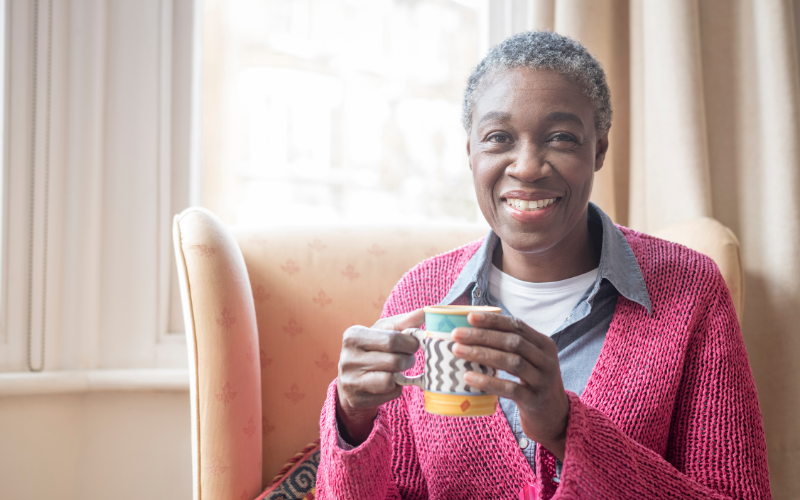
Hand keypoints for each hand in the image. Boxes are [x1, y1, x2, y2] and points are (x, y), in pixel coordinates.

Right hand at [336, 309, 424, 444]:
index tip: (413, 344)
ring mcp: (350, 380)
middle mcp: (347, 358)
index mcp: (353, 335)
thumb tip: (428, 311)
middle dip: (408, 360)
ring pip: (390, 380)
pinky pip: (388, 394)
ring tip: (398, 370)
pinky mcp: (356, 398)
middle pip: (394, 361)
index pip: (392, 340)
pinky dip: (396, 388)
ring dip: (401, 375)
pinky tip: (389, 383)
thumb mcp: (384, 332)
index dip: (410, 343)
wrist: (352, 379)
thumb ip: (405, 321)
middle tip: (408, 358)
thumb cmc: (373, 349)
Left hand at [452, 312, 569, 459]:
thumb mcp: (529, 359)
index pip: (517, 325)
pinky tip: (468, 377)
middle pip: (513, 342)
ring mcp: (542, 380)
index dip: (493, 321)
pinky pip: (510, 388)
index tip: (470, 316)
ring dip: (482, 354)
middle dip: (482, 336)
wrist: (553, 415)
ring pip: (511, 362)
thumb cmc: (532, 381)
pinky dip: (488, 381)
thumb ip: (509, 346)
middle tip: (457, 334)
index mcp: (544, 343)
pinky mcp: (535, 400)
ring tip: (458, 351)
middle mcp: (546, 359)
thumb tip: (470, 331)